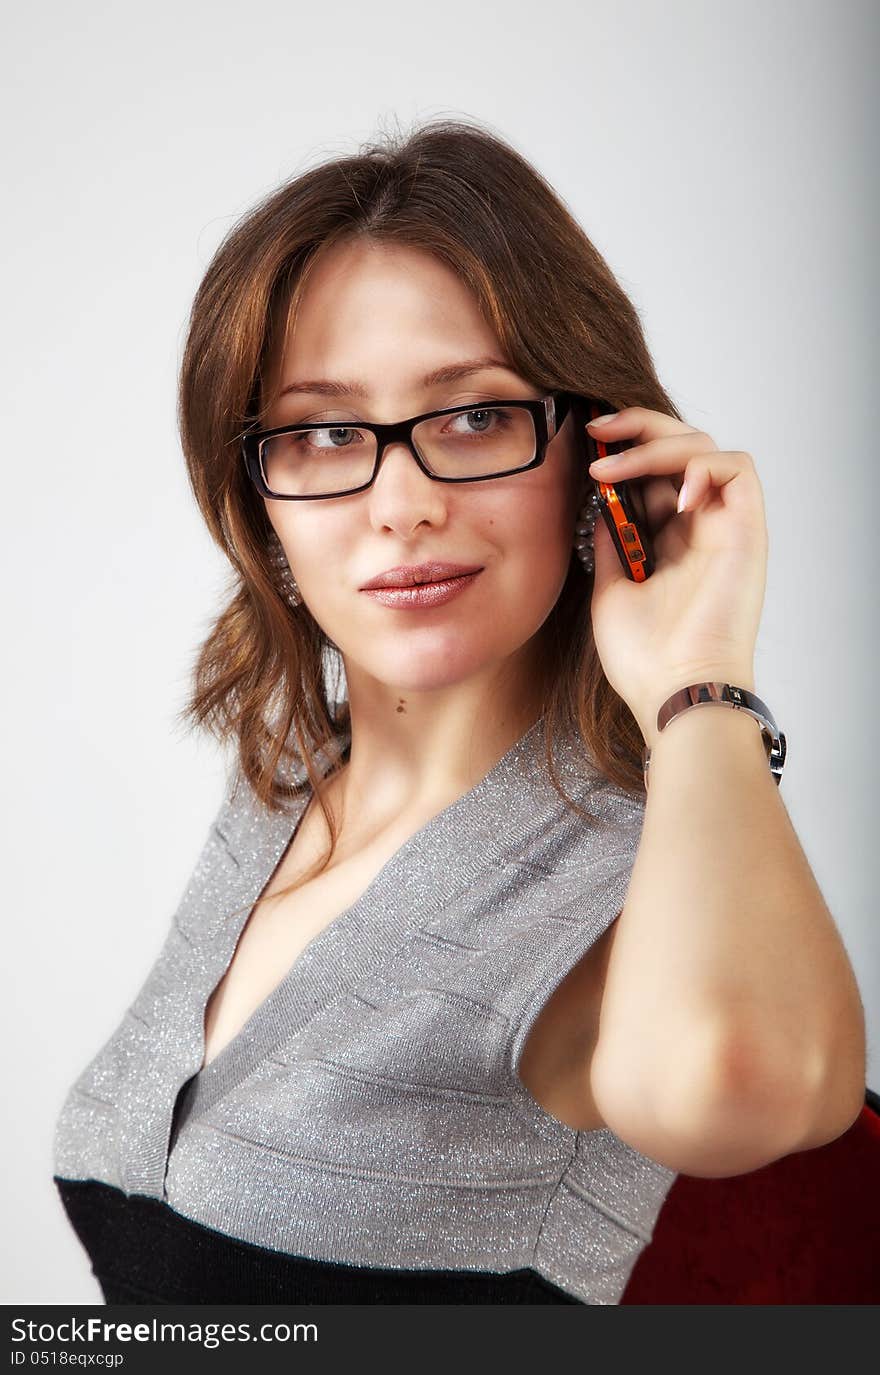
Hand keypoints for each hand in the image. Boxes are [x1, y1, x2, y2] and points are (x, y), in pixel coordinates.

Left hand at [585, 407, 767, 749]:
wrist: (672, 690)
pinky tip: (669, 498)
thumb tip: (599, 500)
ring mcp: (724, 525)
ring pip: (705, 447)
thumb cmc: (644, 657)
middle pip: (681, 444)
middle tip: (597, 430)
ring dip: (657, 443)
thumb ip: (612, 540)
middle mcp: (700, 525)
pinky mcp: (747, 530)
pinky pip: (737, 467)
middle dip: (639, 425)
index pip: (655, 469)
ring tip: (614, 467)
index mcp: (670, 538)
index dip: (625, 446)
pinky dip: (701, 466)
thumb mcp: (610, 587)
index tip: (587, 442)